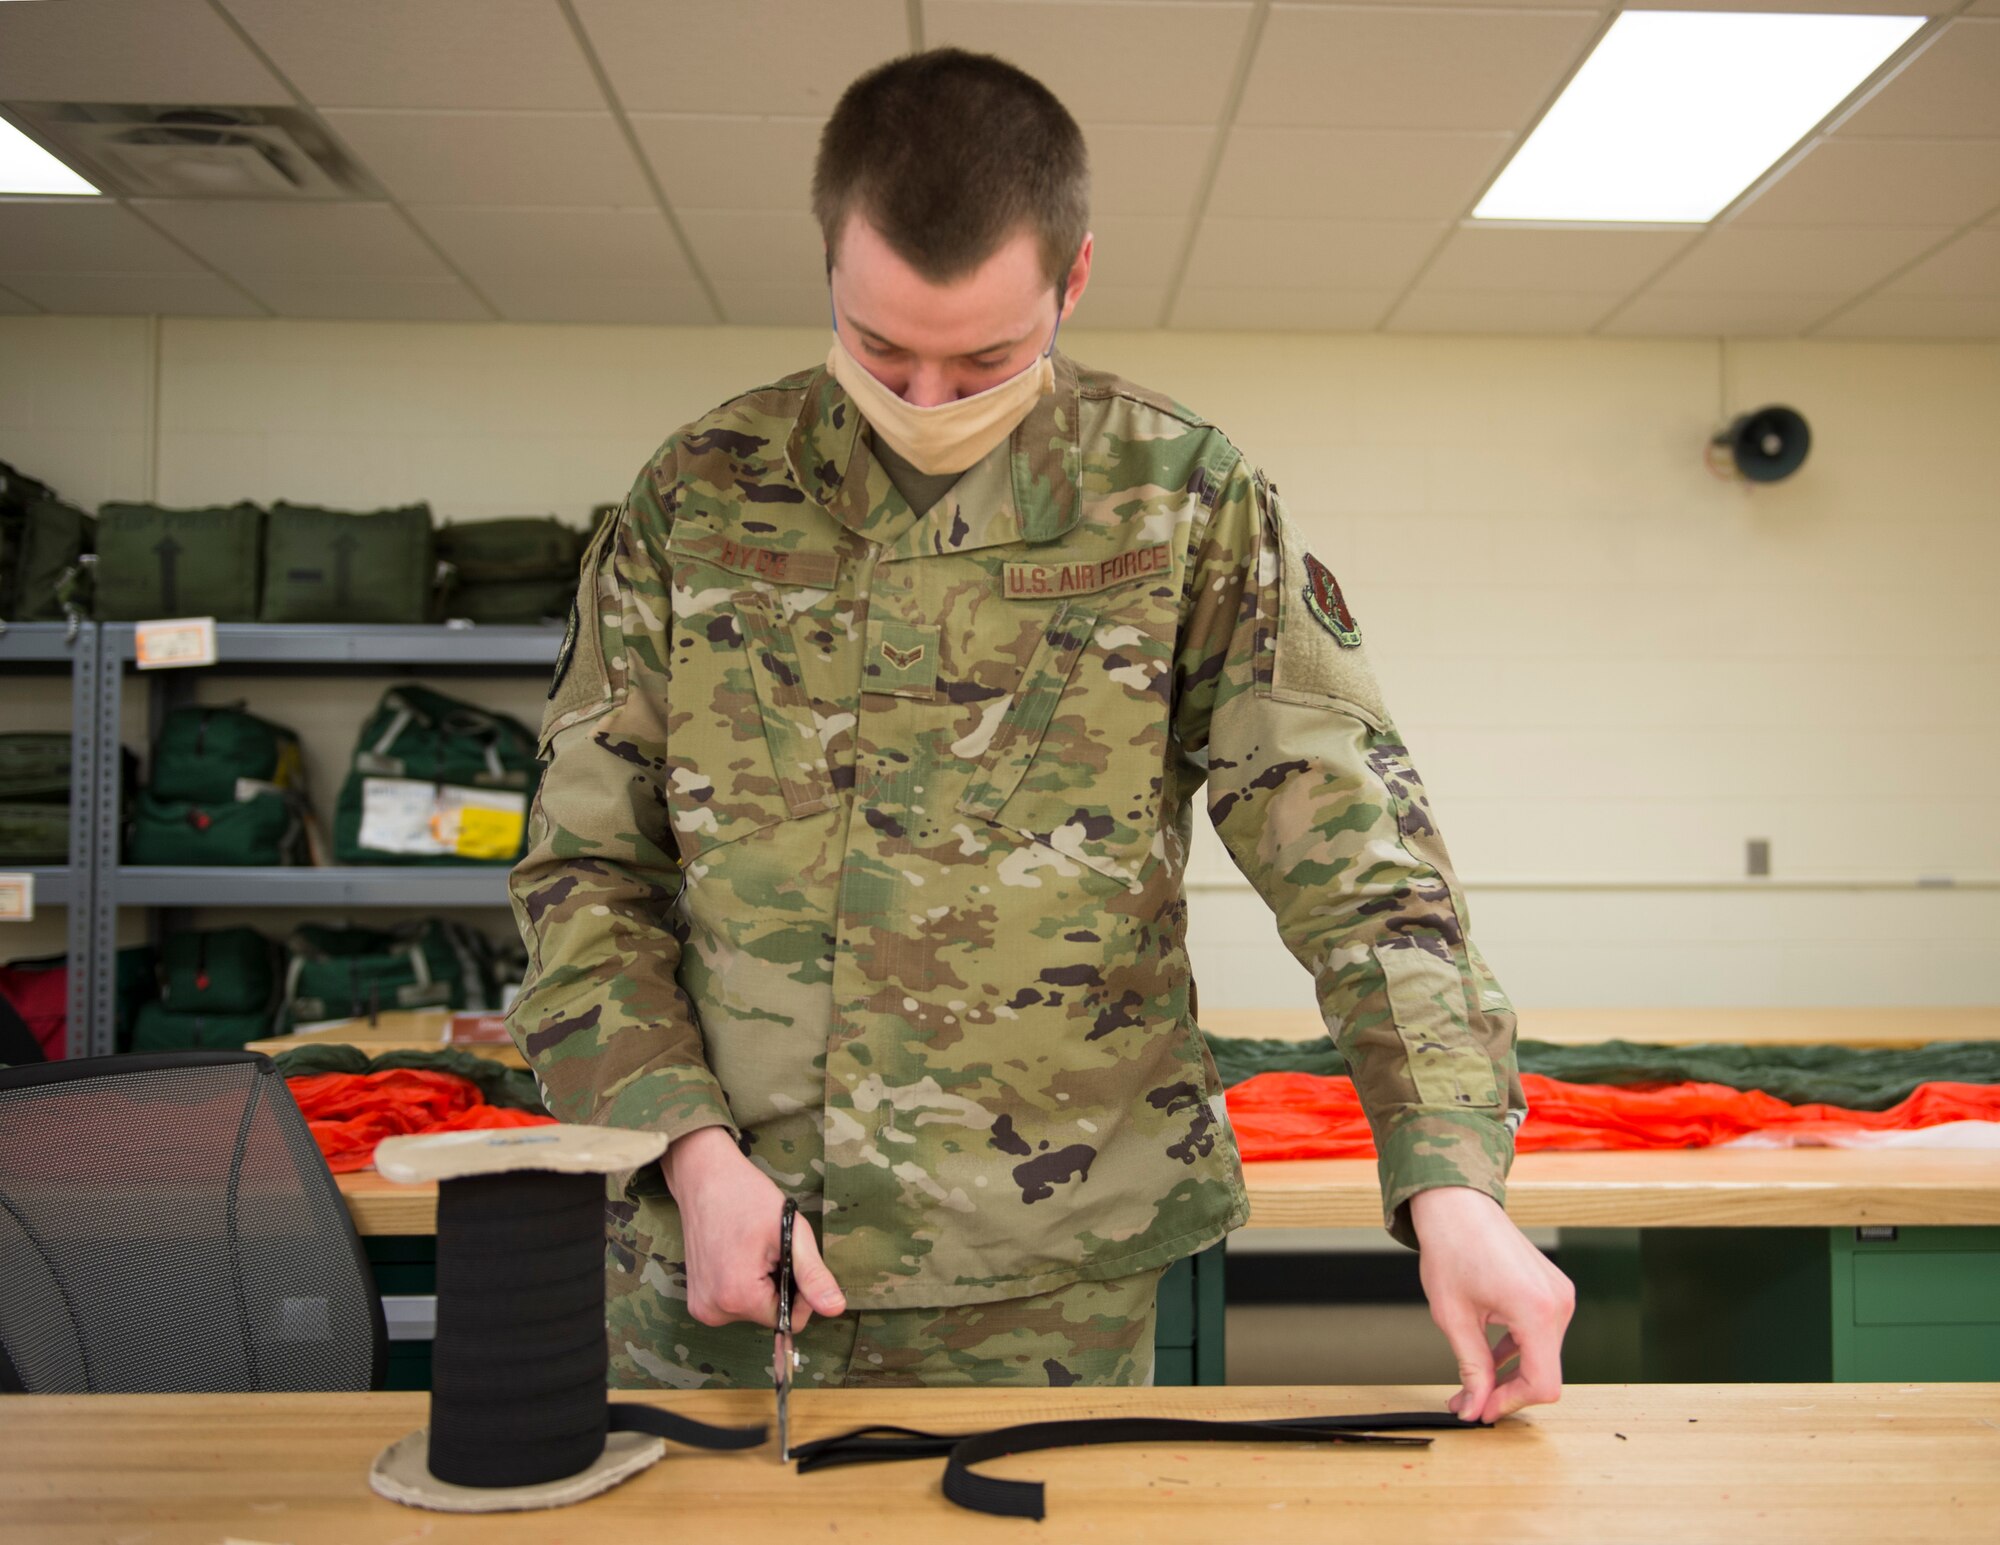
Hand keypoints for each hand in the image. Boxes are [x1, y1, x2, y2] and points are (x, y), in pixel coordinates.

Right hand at [659, 1125, 845, 1330]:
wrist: (704, 1177)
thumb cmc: (747, 1197)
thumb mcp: (789, 1232)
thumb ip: (812, 1275)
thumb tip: (835, 1309)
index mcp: (737, 1298)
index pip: (789, 1320)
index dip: (800, 1292)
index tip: (791, 1257)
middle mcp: (713, 1311)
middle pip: (768, 1315)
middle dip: (778, 1286)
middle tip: (768, 1249)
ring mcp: (700, 1307)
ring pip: (752, 1309)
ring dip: (761, 1285)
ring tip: (752, 1250)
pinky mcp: (696, 1299)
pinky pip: (732, 1303)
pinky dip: (742, 1284)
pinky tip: (737, 1255)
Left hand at [1408, 1185, 1574, 1423]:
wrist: (1457, 1204)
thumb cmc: (1451, 1248)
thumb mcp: (1454, 1317)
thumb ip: (1471, 1368)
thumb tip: (1474, 1406)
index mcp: (1536, 1309)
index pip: (1543, 1384)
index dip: (1510, 1404)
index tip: (1481, 1410)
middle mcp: (1558, 1302)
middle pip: (1544, 1372)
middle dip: (1506, 1391)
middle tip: (1468, 1401)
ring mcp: (1559, 1294)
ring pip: (1544, 1355)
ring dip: (1511, 1372)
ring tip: (1472, 1382)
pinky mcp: (1552, 1290)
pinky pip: (1541, 1333)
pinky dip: (1517, 1351)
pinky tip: (1489, 1358)